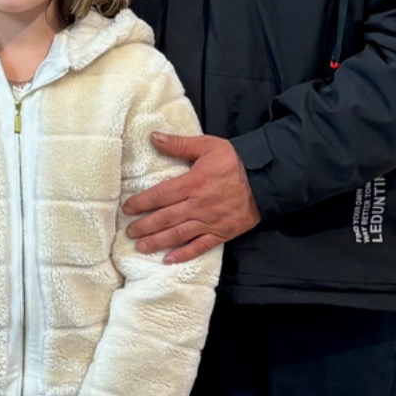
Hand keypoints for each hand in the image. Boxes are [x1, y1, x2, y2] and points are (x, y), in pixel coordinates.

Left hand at [123, 132, 259, 264]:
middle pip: (166, 218)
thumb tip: (154, 136)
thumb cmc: (236, 162)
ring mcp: (210, 222)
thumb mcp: (208, 146)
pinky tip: (169, 259)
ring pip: (179, 234)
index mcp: (193, 183)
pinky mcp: (222, 233)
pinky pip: (201, 246)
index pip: (160, 195)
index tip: (127, 208)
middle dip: (144, 226)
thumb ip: (180, 144)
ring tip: (141, 247)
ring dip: (158, 241)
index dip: (141, 203)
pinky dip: (184, 254)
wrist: (268, 180)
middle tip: (128, 231)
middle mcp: (199, 205)